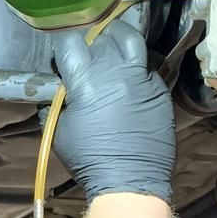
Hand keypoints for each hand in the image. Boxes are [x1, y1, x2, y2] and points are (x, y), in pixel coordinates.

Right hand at [50, 20, 174, 202]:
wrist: (129, 180)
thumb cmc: (89, 158)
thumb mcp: (60, 131)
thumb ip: (57, 104)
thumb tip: (58, 91)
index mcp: (85, 81)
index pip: (71, 42)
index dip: (66, 44)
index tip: (65, 53)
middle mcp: (114, 72)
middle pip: (101, 37)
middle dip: (92, 41)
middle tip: (88, 50)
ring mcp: (141, 78)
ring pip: (131, 41)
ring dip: (119, 38)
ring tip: (113, 42)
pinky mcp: (160, 90)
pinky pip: (148, 66)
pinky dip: (137, 66)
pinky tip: (132, 75)